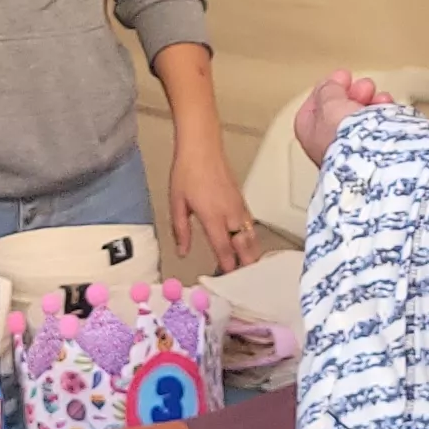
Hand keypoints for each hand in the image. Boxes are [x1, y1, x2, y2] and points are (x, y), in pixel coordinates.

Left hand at [167, 135, 259, 273]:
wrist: (202, 146)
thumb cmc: (187, 172)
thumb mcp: (176, 202)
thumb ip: (181, 230)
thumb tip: (182, 252)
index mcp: (213, 217)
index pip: (224, 249)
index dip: (228, 267)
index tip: (228, 282)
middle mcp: (230, 214)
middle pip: (245, 246)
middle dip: (246, 265)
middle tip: (243, 282)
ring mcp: (239, 207)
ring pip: (251, 237)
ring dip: (251, 253)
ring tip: (248, 270)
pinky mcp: (242, 201)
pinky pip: (250, 226)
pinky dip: (251, 239)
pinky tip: (247, 246)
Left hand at [294, 70, 386, 165]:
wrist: (370, 157)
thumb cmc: (343, 135)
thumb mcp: (330, 101)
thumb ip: (329, 89)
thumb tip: (331, 85)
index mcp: (308, 132)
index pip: (314, 105)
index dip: (329, 88)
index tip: (342, 77)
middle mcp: (327, 144)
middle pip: (339, 110)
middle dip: (353, 94)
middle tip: (364, 86)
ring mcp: (350, 150)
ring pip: (360, 119)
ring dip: (370, 103)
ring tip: (380, 98)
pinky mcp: (371, 153)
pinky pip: (376, 129)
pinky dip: (382, 116)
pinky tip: (388, 108)